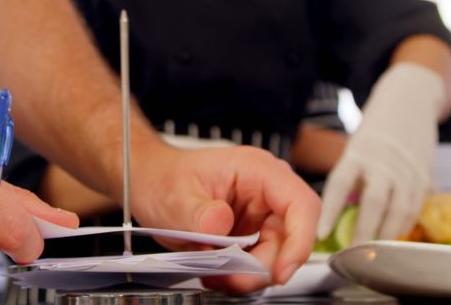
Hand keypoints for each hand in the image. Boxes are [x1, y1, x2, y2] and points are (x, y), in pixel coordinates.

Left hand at [132, 145, 320, 294]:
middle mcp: (265, 191)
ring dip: (249, 273)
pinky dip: (239, 274)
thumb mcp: (175, 196)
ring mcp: (259, 214)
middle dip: (264, 266)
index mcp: (256, 170)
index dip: (299, 240)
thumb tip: (219, 225)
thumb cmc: (165, 177)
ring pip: (275, 254)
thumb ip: (199, 212)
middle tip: (231, 279)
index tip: (280, 272)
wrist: (150, 184)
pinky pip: (258, 261)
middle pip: (290, 237)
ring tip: (216, 274)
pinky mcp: (251, 234)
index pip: (300, 204)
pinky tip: (216, 271)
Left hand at [317, 63, 444, 243]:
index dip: (330, 211)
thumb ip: (352, 179)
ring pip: (399, 209)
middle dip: (364, 231)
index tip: (321, 234)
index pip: (340, 184)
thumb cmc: (375, 131)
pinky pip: (415, 207)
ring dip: (387, 234)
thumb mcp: (357, 148)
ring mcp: (406, 168)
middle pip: (374, 201)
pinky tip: (394, 236)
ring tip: (375, 251)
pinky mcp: (424, 175)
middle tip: (354, 253)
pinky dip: (404, 225)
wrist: (411, 100)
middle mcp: (383, 160)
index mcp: (358, 151)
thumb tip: (340, 218)